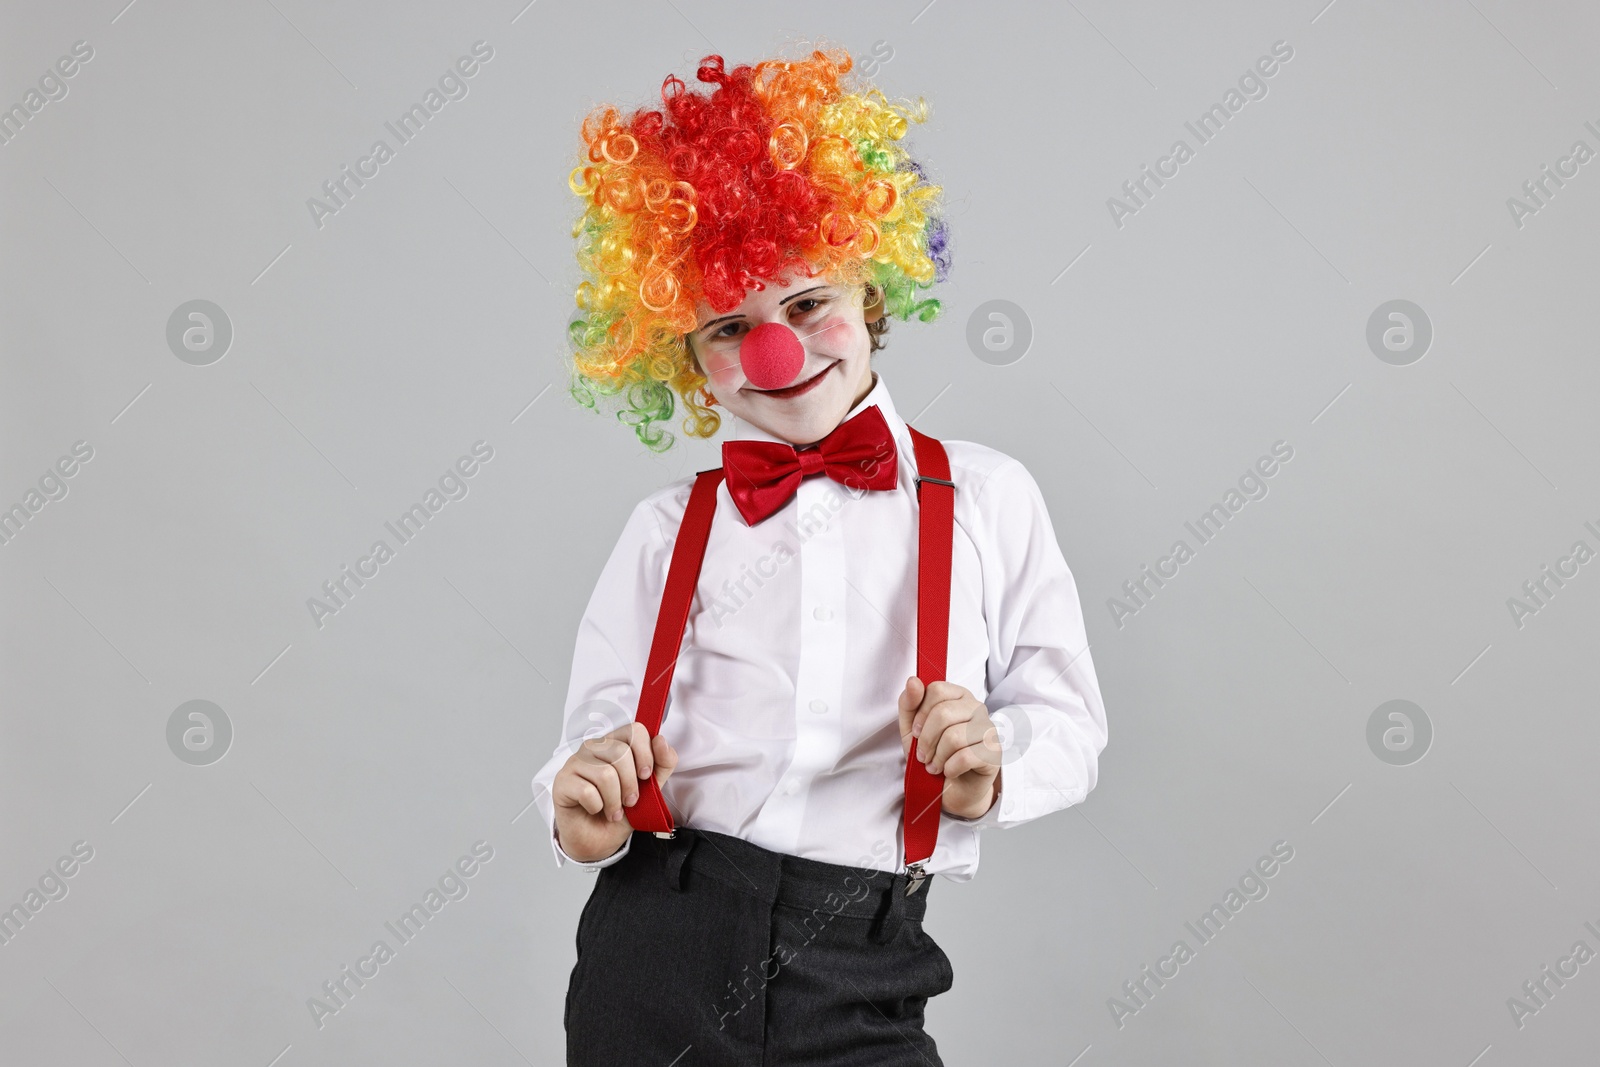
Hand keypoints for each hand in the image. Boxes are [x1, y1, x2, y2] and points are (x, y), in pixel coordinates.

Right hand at [551, 721, 677, 862]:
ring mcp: (575, 763)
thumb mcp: (650, 790)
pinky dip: (597, 806)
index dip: (645, 754)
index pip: (634, 731)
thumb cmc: (621, 812)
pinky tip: (596, 810)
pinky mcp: (562, 782)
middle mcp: (594, 748)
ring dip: (614, 800)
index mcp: (615, 743)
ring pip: (605, 774)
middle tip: (629, 801)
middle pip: (621, 753)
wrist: (598, 840)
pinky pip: (586, 791)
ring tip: (614, 810)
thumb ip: (662, 765)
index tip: (646, 776)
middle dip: (631, 784)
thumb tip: (661, 741)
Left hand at [897, 677, 1001, 819]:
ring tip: (934, 766)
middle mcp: (977, 708)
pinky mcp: (994, 752)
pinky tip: (949, 771)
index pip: (937, 689)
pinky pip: (966, 756)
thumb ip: (909, 704)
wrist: (953, 789)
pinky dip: (950, 768)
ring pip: (954, 736)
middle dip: (926, 740)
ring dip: (937, 757)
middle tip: (923, 756)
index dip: (920, 714)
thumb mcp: (912, 730)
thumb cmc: (934, 755)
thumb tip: (913, 681)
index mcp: (958, 696)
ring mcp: (989, 729)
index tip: (916, 733)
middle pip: (943, 713)